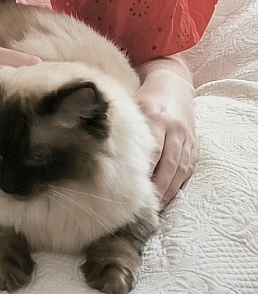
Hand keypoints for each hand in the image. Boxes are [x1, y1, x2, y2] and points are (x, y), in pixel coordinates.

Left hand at [135, 56, 196, 208]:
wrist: (174, 83)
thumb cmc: (147, 96)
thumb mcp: (132, 104)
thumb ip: (121, 124)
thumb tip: (98, 148)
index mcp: (155, 116)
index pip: (149, 151)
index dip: (140, 173)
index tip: (127, 191)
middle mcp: (173, 128)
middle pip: (166, 165)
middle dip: (155, 189)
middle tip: (140, 209)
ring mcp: (186, 138)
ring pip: (178, 171)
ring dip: (166, 192)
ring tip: (153, 210)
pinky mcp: (194, 146)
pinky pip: (187, 171)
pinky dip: (177, 187)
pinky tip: (166, 199)